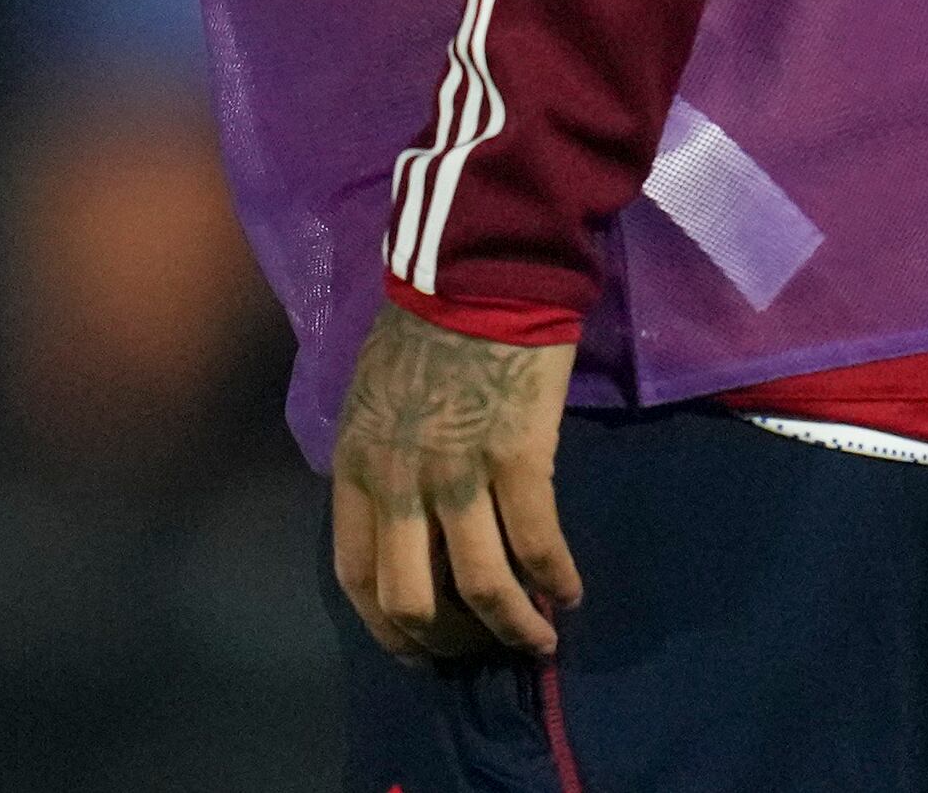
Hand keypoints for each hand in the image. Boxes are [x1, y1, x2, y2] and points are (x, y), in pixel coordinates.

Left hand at [327, 302, 583, 662]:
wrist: (475, 275)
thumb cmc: (423, 333)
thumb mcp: (372, 403)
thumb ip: (381, 466)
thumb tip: (409, 529)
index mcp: (355, 465)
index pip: (355, 575)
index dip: (389, 628)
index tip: (422, 653)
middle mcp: (398, 479)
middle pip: (410, 598)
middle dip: (450, 641)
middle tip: (483, 650)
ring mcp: (457, 470)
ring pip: (480, 586)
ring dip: (515, 627)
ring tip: (540, 639)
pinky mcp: (517, 456)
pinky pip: (537, 543)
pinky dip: (557, 580)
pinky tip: (571, 591)